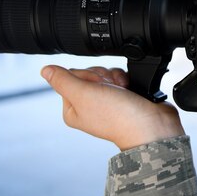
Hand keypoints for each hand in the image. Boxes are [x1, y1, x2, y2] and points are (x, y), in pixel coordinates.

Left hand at [41, 65, 184, 150]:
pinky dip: (127, 79)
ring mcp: (107, 101)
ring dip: (116, 77)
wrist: (151, 125)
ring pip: (106, 73)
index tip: (96, 87)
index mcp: (73, 109)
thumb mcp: (83, 95)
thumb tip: (45, 70)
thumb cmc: (118, 117)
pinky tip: (130, 89)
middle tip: (111, 91)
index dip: (86, 76)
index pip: (71, 76)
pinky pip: (121, 76)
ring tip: (123, 92)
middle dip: (103, 76)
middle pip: (90, 73)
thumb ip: (62, 80)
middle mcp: (89, 105)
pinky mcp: (124, 96)